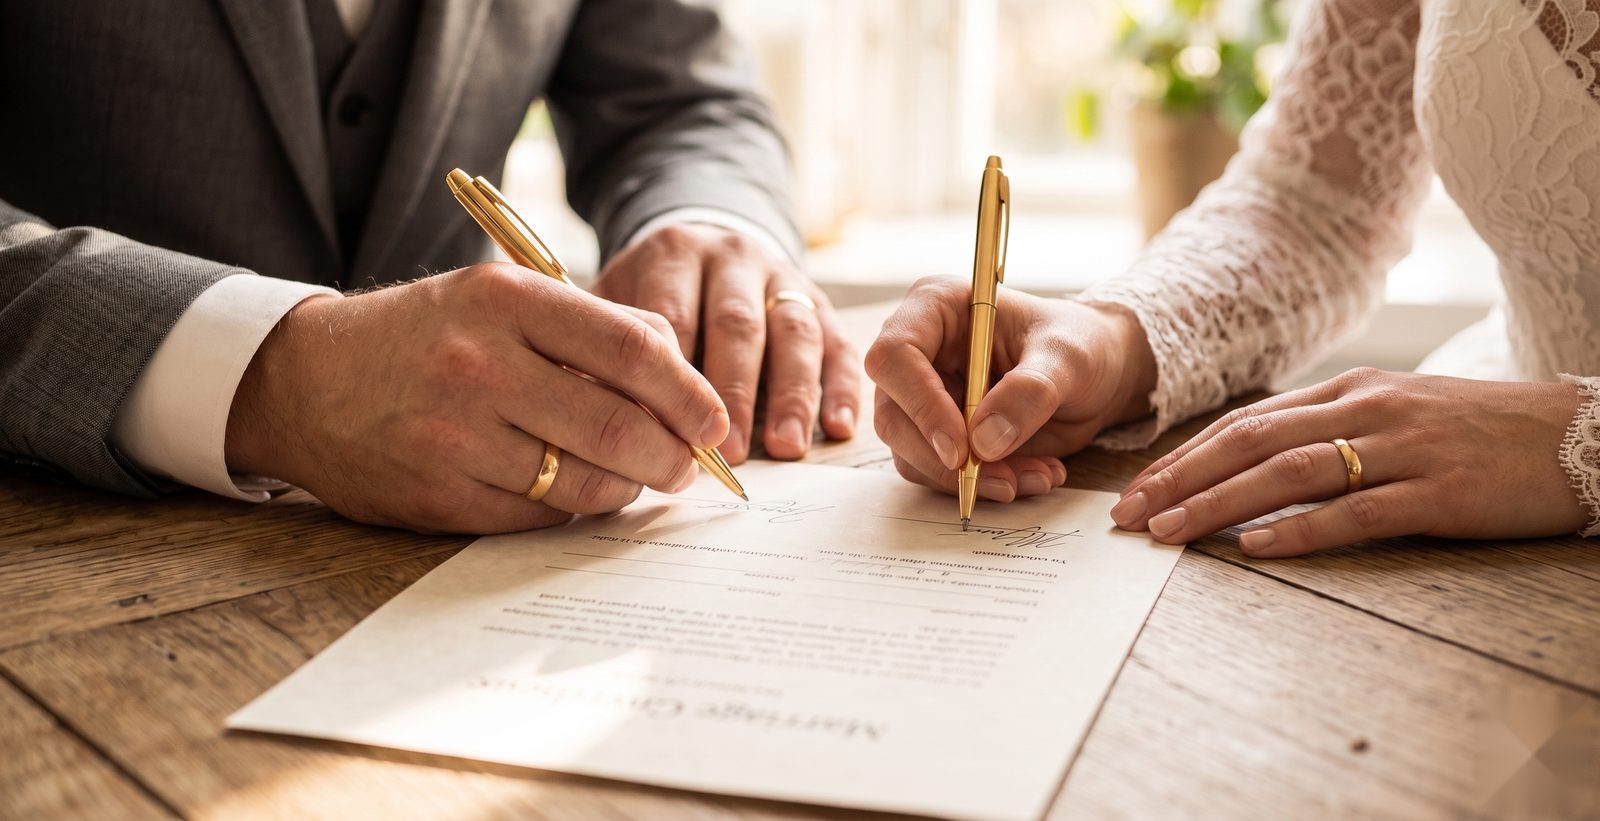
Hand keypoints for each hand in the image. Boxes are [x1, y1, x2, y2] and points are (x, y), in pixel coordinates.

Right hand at [225, 263, 729, 534]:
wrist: (303, 379)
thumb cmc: (424, 335)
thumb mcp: (498, 297)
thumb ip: (589, 324)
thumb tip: (679, 369)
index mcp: (506, 300)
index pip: (632, 348)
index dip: (689, 393)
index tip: (715, 420)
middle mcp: (480, 364)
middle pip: (618, 425)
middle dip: (673, 456)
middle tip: (689, 466)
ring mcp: (455, 434)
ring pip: (583, 482)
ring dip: (628, 488)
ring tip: (638, 479)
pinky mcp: (437, 494)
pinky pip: (537, 517)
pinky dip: (573, 511)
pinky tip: (578, 494)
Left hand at [593, 224, 858, 462]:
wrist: (706, 246)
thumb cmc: (652, 293)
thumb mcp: (618, 297)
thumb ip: (607, 343)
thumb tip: (596, 413)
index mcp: (674, 254)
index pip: (673, 316)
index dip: (674, 377)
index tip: (670, 433)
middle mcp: (732, 258)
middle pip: (737, 324)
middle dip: (735, 391)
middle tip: (728, 451)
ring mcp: (781, 277)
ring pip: (794, 332)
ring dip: (792, 395)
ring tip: (784, 448)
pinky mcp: (819, 301)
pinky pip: (837, 343)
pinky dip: (840, 388)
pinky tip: (836, 429)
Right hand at [864, 276, 1156, 501]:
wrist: (1096, 375)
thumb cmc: (1079, 346)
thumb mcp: (1069, 359)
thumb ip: (1030, 392)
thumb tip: (984, 442)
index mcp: (936, 308)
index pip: (895, 356)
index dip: (920, 405)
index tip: (962, 450)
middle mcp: (919, 352)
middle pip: (893, 415)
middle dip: (945, 460)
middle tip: (1004, 481)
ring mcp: (922, 396)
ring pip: (911, 453)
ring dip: (969, 481)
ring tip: (1035, 476)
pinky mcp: (936, 434)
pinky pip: (938, 473)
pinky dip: (981, 486)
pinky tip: (1032, 475)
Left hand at [1111, 368, 1587, 556]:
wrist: (1583, 435)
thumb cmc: (1483, 431)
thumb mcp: (1399, 415)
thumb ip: (1334, 432)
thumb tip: (1259, 464)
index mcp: (1351, 392)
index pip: (1246, 424)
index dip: (1185, 457)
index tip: (1136, 490)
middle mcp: (1367, 411)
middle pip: (1251, 443)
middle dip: (1180, 479)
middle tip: (1128, 516)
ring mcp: (1402, 449)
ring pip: (1289, 473)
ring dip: (1219, 504)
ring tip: (1169, 532)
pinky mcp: (1439, 492)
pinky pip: (1356, 512)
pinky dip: (1301, 531)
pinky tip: (1257, 550)